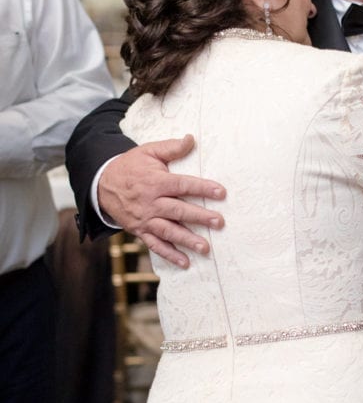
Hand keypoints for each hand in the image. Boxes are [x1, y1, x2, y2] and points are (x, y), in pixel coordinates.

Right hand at [98, 134, 225, 267]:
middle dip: (199, 217)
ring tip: (205, 248)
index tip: (221, 192)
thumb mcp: (149, 151)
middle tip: (219, 223)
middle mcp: (151, 203)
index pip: (183, 185)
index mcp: (156, 182)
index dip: (203, 188)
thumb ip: (171, 147)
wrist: (102, 184)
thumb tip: (191, 139)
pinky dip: (170, 255)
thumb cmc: (131, 166)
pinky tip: (185, 263)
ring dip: (187, 240)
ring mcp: (145, 219)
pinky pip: (155, 245)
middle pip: (178, 210)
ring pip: (168, 231)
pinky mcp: (140, 231)